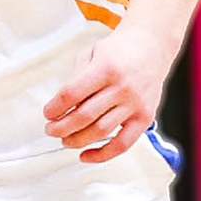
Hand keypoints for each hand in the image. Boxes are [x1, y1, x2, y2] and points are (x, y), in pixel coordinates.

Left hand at [44, 24, 172, 162]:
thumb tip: (62, 106)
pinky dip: (102, 154)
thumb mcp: (92, 52)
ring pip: (100, 131)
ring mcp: (135, 104)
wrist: (152, 46)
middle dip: (61, 127)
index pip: (71, 94)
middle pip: (84, 116)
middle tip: (51, 129)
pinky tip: (86, 155)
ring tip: (65, 139)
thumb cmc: (120, 50)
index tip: (48, 113)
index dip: (54, 108)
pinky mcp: (145, 118)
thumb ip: (77, 77)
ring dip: (77, 140)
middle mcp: (122, 87)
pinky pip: (123, 144)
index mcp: (105, 68)